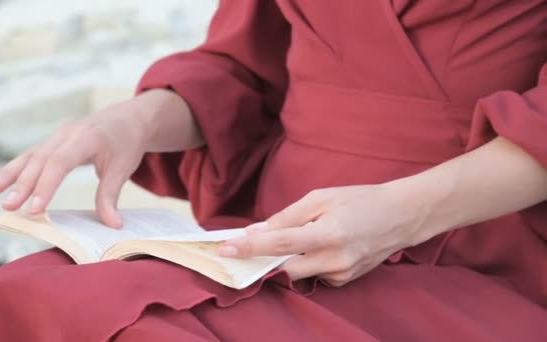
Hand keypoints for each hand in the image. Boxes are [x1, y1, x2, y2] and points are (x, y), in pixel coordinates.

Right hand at [0, 89, 200, 227]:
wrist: (130, 118)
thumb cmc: (127, 142)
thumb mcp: (124, 168)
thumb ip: (111, 195)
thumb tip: (112, 225)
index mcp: (88, 137)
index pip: (61, 162)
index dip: (47, 185)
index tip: (36, 208)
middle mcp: (69, 133)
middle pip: (42, 159)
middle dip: (24, 184)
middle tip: (10, 206)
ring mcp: (59, 135)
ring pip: (32, 155)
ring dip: (11, 174)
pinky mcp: (54, 141)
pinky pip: (32, 155)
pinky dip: (16, 168)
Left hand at [218, 184, 422, 286]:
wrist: (401, 216)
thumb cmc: (359, 200)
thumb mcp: (321, 197)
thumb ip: (287, 216)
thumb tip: (256, 231)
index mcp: (328, 233)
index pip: (279, 244)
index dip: (250, 248)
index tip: (225, 250)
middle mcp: (336, 259)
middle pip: (285, 267)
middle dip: (266, 257)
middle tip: (255, 243)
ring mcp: (342, 274)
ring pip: (298, 273)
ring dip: (288, 258)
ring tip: (304, 236)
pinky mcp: (345, 281)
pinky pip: (314, 276)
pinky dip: (308, 262)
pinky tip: (322, 246)